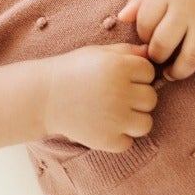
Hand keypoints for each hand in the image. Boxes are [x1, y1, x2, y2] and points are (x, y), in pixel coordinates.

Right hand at [43, 44, 159, 152]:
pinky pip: (128, 143)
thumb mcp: (98, 53)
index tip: (119, 77)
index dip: (137, 74)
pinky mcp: (106, 140)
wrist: (43, 96)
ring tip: (115, 114)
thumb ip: (127, 51)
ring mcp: (114, 118)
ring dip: (133, 120)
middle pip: (151, 98)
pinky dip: (118, 138)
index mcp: (119, 67)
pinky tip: (104, 127)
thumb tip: (151, 53)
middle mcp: (120, 92)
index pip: (150, 72)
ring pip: (146, 123)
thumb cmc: (73, 71)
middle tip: (115, 96)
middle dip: (137, 97)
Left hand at [117, 0, 194, 80]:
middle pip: (163, 44)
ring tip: (173, 71)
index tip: (148, 35)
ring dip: (178, 71)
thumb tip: (122, 18)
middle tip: (158, 56)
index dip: (142, 35)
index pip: (144, 23)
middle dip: (156, 57)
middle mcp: (189, 6)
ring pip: (190, 59)